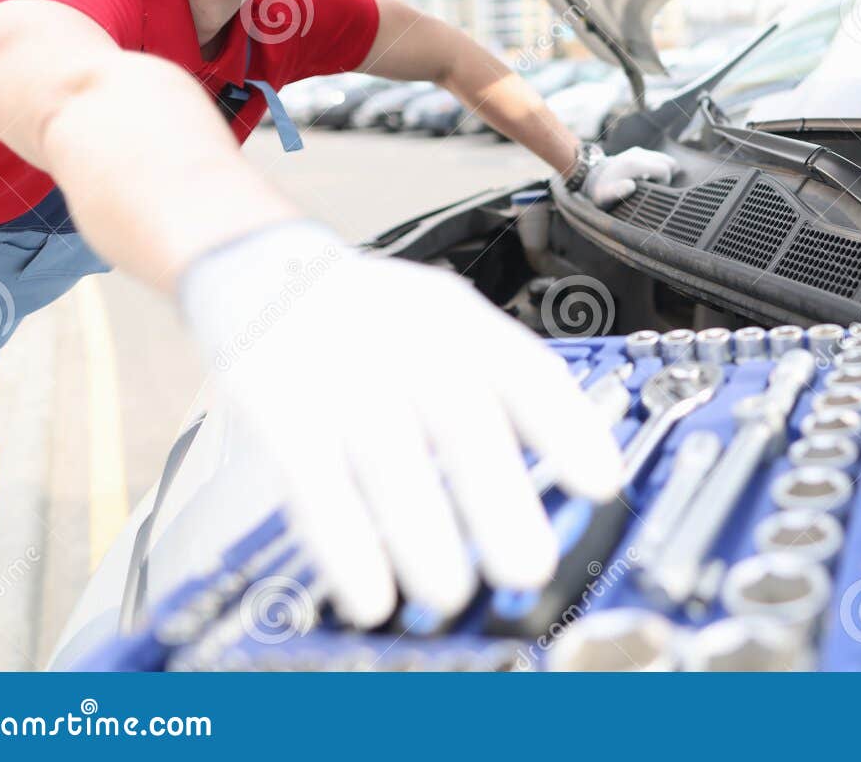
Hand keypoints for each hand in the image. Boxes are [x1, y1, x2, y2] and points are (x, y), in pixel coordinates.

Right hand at [177, 221, 622, 626]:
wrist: (259, 266)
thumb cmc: (370, 311)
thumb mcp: (444, 318)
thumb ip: (498, 379)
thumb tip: (568, 457)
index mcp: (459, 322)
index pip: (527, 369)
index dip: (569, 428)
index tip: (602, 485)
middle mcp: (406, 342)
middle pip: (462, 421)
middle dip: (500, 501)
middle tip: (529, 564)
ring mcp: (339, 375)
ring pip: (390, 460)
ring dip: (424, 536)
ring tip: (452, 592)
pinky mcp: (277, 409)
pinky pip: (315, 484)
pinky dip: (345, 546)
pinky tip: (370, 593)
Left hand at [580, 146, 677, 207]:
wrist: (590, 175)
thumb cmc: (600, 190)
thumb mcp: (605, 196)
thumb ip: (617, 192)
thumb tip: (630, 186)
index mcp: (634, 164)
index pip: (665, 170)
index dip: (665, 183)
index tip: (654, 192)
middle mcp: (639, 154)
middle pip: (669, 163)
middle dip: (667, 177)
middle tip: (654, 188)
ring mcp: (639, 151)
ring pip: (665, 159)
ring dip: (663, 172)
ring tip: (651, 183)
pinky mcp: (637, 151)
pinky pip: (657, 159)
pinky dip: (657, 168)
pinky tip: (645, 177)